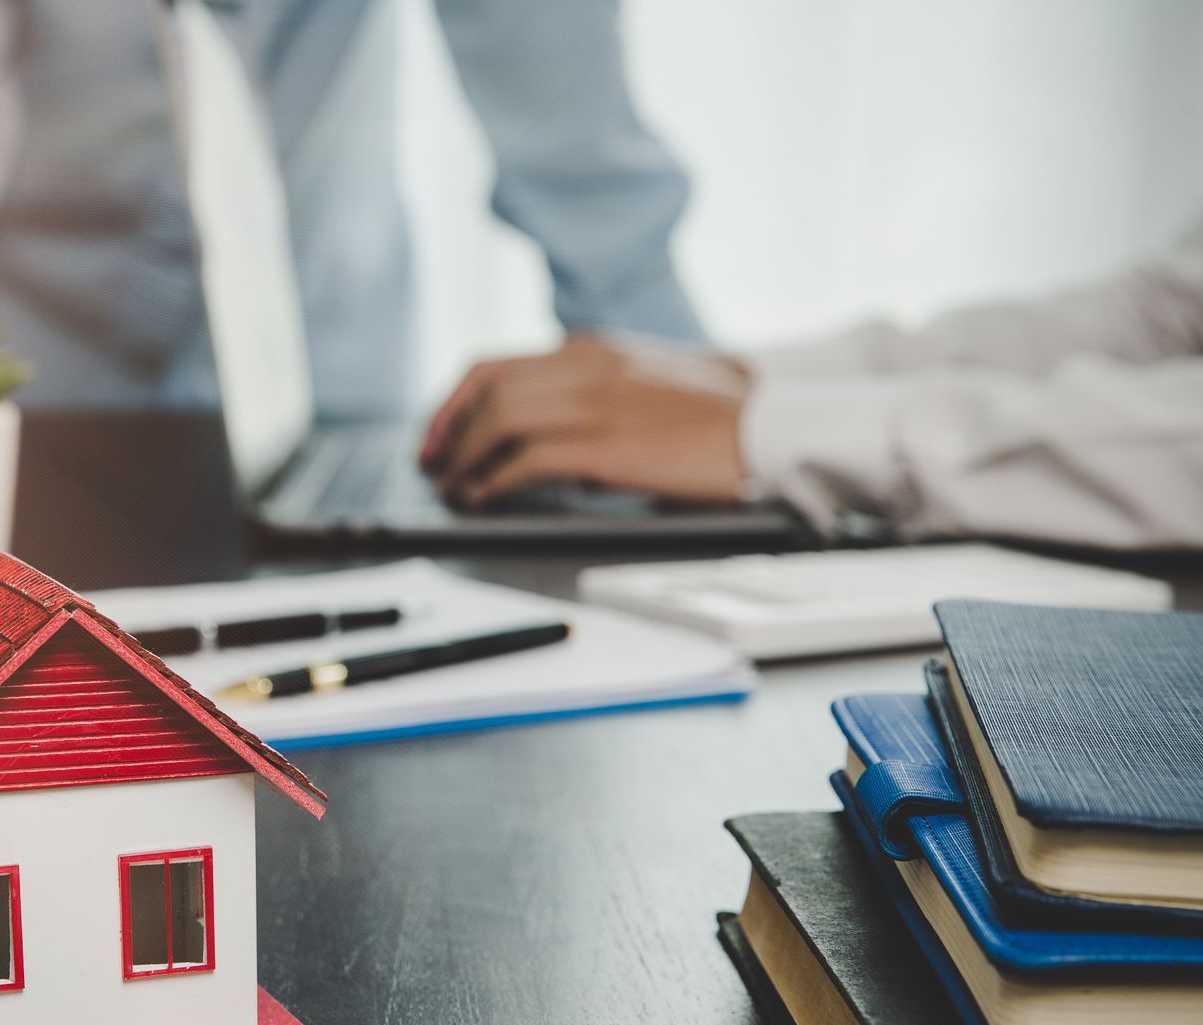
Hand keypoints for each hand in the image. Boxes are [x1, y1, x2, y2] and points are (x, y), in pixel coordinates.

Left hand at [418, 334, 750, 507]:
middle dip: (445, 428)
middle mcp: (588, 365)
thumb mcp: (645, 383)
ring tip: (453, 488)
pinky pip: (528, 458)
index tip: (437, 432)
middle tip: (430, 463)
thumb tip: (542, 433)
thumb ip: (594, 392)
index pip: (496, 365)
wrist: (772, 429)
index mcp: (592, 349)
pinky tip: (484, 498)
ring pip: (499, 417)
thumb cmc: (717, 417)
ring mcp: (598, 401)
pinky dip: (495, 479)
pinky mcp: (609, 445)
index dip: (453, 400)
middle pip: (486, 387)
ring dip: (464, 457)